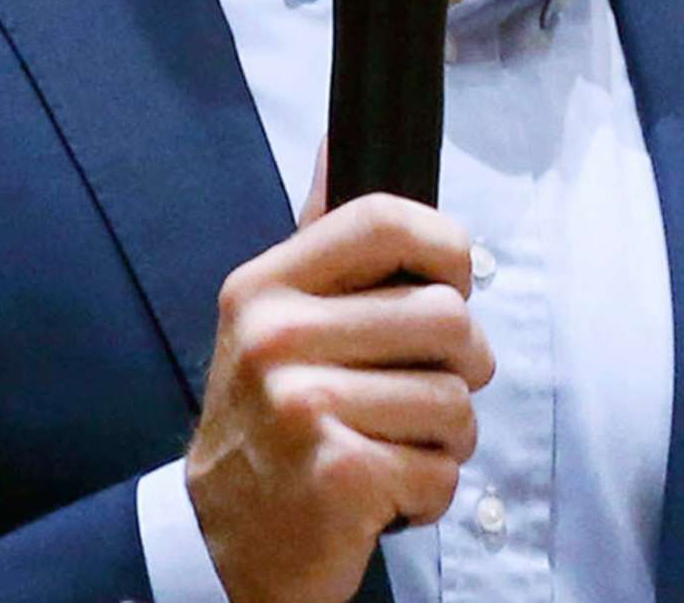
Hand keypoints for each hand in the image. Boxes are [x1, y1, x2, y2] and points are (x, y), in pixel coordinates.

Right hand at [187, 182, 494, 602]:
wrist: (220, 541)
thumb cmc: (268, 422)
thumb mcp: (273, 320)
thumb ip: (319, 239)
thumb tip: (335, 141)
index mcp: (266, 287)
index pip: (384, 218)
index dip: (445, 248)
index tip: (448, 287)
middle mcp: (275, 338)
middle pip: (445, 316)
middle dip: (464, 365)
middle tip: (426, 392)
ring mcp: (303, 405)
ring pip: (455, 401)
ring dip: (446, 439)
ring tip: (396, 446)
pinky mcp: (338, 474)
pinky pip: (441, 470)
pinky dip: (427, 493)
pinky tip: (383, 493)